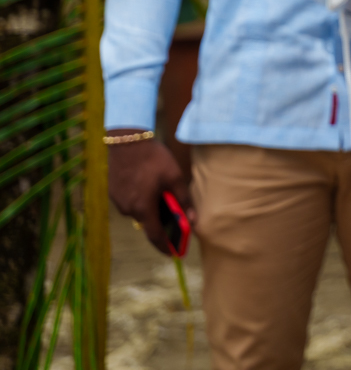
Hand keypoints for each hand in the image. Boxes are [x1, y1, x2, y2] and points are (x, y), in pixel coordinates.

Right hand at [107, 133, 192, 255]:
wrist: (126, 140)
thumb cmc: (153, 159)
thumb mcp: (174, 177)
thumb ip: (183, 200)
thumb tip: (192, 220)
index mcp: (143, 208)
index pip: (154, 236)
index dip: (165, 246)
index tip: (174, 254)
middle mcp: (128, 209)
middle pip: (148, 223)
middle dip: (162, 223)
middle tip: (176, 219)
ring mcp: (118, 201)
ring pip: (139, 212)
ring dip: (151, 210)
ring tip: (164, 197)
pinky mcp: (114, 193)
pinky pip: (131, 203)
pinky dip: (142, 201)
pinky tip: (150, 188)